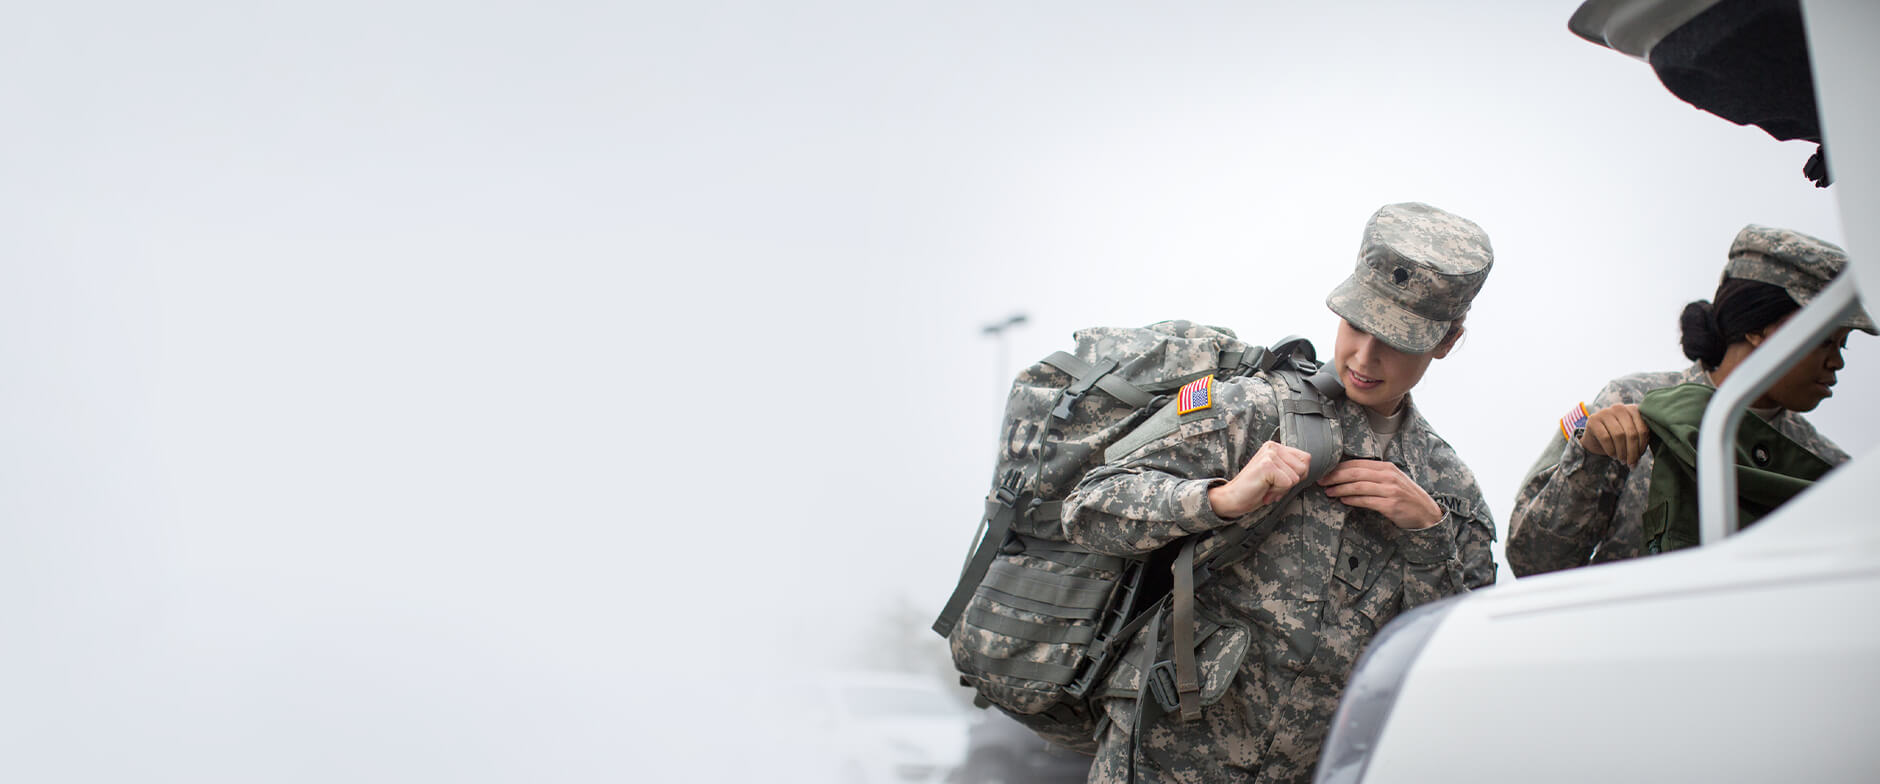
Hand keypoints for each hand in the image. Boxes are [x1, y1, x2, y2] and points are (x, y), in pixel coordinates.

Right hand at [1208, 440, 1312, 518]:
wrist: (1233, 498)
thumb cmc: (1255, 489)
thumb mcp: (1277, 474)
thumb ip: (1291, 468)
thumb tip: (1308, 467)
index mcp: (1276, 447)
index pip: (1306, 459)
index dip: (1297, 475)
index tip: (1279, 481)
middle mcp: (1273, 447)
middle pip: (1304, 468)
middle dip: (1290, 483)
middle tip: (1272, 486)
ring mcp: (1270, 455)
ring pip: (1296, 477)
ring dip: (1283, 488)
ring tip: (1267, 488)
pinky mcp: (1267, 465)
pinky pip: (1288, 483)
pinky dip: (1278, 492)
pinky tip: (1265, 490)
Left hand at [1318, 459, 1443, 529]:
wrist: (1426, 513)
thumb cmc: (1405, 497)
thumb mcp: (1392, 480)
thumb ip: (1373, 476)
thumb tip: (1346, 475)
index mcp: (1387, 467)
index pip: (1357, 463)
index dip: (1338, 468)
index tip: (1324, 472)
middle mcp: (1388, 476)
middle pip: (1355, 473)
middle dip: (1334, 477)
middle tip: (1321, 481)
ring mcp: (1390, 490)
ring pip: (1358, 486)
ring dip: (1340, 489)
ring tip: (1328, 492)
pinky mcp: (1391, 505)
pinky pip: (1366, 501)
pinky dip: (1352, 500)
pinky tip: (1343, 500)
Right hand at [1579, 403, 1648, 464]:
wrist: (1595, 438)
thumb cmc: (1617, 438)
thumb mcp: (1631, 437)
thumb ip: (1639, 441)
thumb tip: (1638, 459)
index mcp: (1633, 409)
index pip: (1643, 429)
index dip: (1642, 446)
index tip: (1639, 458)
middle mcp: (1620, 407)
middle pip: (1631, 433)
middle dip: (1632, 452)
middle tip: (1631, 463)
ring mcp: (1605, 412)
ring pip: (1618, 435)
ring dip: (1621, 452)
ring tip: (1622, 460)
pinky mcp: (1593, 419)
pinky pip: (1605, 437)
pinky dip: (1610, 450)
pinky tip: (1612, 455)